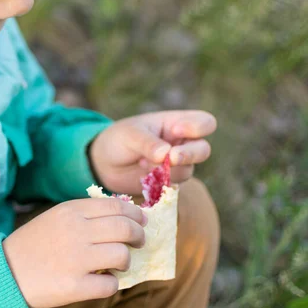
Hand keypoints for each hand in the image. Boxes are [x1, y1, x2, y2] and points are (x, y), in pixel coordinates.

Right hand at [3, 198, 147, 307]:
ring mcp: (76, 259)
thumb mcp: (55, 218)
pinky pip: (110, 285)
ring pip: (122, 255)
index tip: (141, 221)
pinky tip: (103, 281)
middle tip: (139, 242)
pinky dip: (112, 284)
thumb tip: (124, 215)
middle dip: (139, 235)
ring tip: (118, 264)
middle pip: (124, 228)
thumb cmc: (33, 244)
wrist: (4, 273)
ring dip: (126, 261)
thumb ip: (85, 214)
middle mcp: (75, 231)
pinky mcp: (74, 286)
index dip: (135, 214)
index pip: (116, 206)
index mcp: (71, 211)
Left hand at [89, 110, 216, 193]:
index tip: (175, 130)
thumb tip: (167, 155)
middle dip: (190, 154)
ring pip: (188, 170)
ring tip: (143, 163)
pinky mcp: (168, 182)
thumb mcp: (130, 135)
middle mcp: (182, 144)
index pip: (204, 122)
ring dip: (167, 169)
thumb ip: (148, 143)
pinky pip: (173, 185)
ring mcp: (176, 165)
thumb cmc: (119, 140)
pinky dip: (159, 181)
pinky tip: (142, 174)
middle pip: (203, 149)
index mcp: (177, 123)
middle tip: (172, 157)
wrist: (104, 163)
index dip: (197, 127)